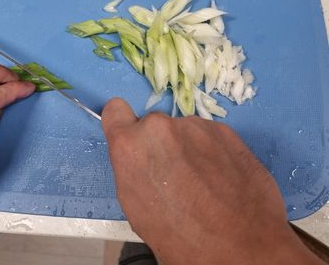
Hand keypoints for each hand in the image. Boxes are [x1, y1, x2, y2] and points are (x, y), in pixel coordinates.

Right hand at [102, 98, 323, 264]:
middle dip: (160, 144)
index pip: (115, 110)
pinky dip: (210, 150)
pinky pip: (207, 135)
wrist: (243, 246)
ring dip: (187, 147)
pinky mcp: (224, 130)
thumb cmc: (182, 238)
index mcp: (131, 146)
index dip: (123, 123)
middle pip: (153, 126)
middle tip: (174, 173)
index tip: (132, 136)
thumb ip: (131, 168)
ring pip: (182, 131)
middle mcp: (160, 127)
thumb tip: (139, 158)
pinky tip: (220, 177)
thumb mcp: (137, 207)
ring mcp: (195, 125)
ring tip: (202, 180)